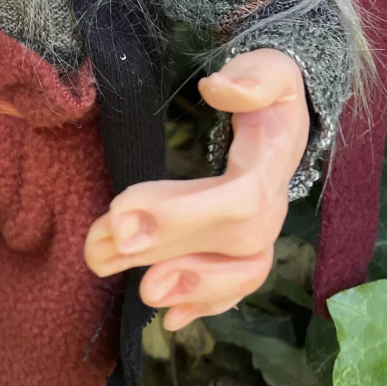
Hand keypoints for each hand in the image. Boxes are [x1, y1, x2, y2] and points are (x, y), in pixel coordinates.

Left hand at [83, 49, 308, 329]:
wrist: (283, 114)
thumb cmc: (266, 86)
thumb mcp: (269, 66)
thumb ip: (254, 76)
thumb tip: (219, 87)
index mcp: (275, 156)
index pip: (239, 195)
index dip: (184, 211)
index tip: (121, 208)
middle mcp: (275, 201)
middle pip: (230, 239)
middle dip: (166, 248)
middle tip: (103, 250)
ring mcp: (264, 229)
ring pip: (241, 272)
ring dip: (191, 287)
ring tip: (143, 292)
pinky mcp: (245, 247)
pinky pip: (234, 286)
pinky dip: (204, 304)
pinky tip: (169, 319)